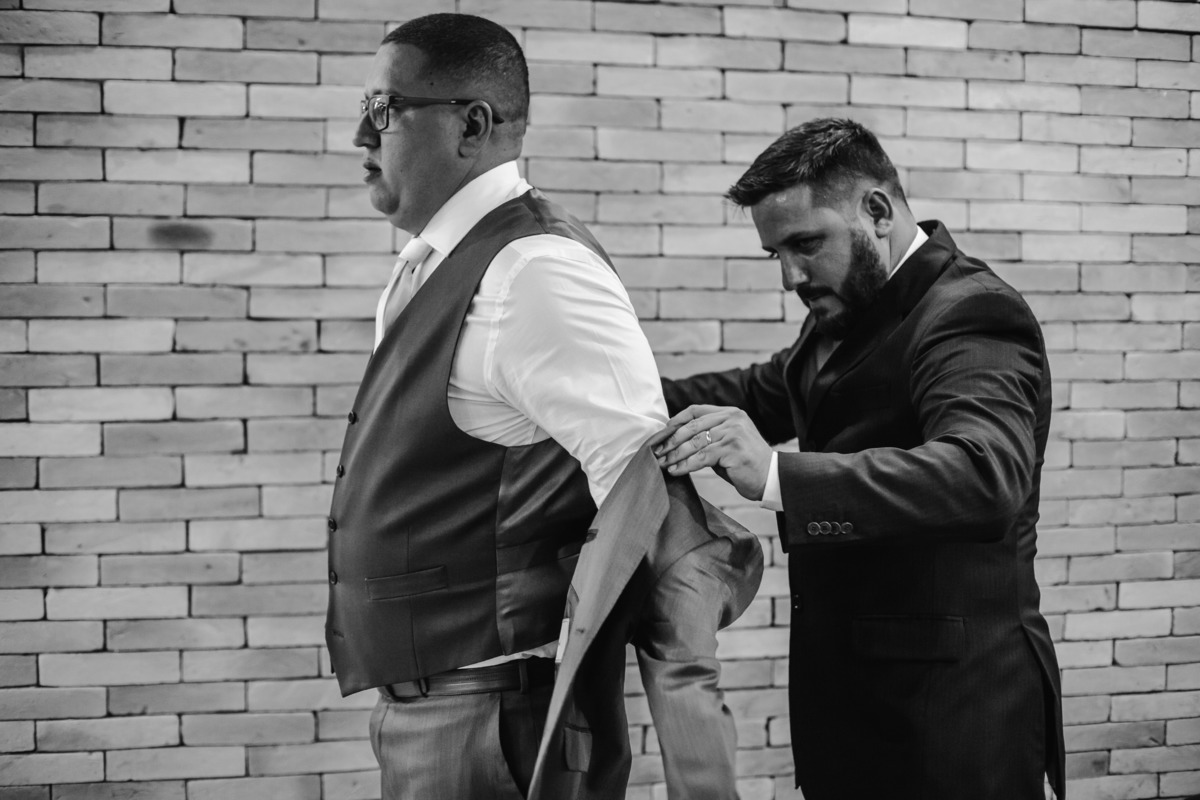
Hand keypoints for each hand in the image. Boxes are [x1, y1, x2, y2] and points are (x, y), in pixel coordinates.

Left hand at [650, 404, 771, 500]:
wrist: (770, 478)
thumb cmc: (745, 463)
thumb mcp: (726, 443)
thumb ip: (708, 436)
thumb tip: (677, 440)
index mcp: (730, 413)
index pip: (696, 410)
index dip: (676, 421)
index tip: (663, 434)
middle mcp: (732, 419)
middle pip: (692, 426)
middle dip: (672, 440)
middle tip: (657, 451)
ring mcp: (732, 433)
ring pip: (694, 443)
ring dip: (675, 455)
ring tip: (663, 463)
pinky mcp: (731, 450)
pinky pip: (701, 458)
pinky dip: (685, 465)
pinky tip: (675, 471)